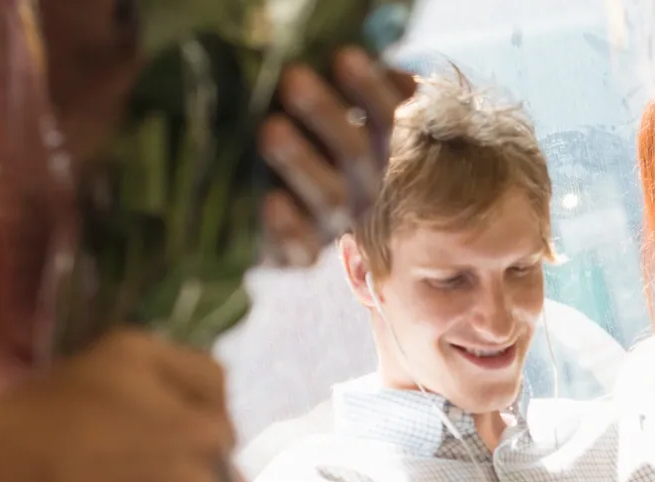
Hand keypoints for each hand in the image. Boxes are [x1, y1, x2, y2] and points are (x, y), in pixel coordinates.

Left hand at [259, 49, 417, 266]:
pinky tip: (271, 202)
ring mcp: (332, 222)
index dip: (370, 90)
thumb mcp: (325, 113)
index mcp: (377, 151)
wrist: (259, 212)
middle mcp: (362, 189)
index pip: (386, 119)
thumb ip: (356, 91)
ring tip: (270, 129)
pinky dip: (289, 227)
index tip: (344, 57)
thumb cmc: (300, 144)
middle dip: (326, 116)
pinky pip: (302, 246)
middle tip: (293, 79)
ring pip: (330, 197)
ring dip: (302, 162)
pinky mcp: (300, 252)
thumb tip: (395, 75)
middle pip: (356, 154)